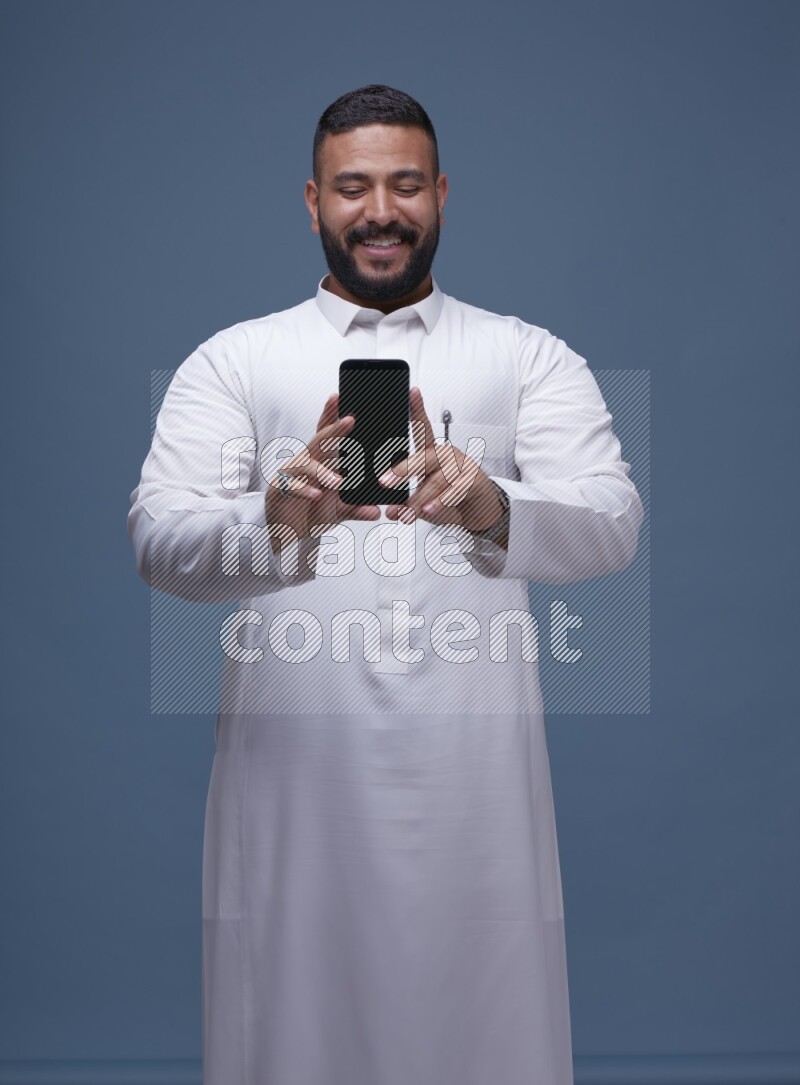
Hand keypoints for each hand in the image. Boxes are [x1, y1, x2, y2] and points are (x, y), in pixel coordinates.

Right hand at [265, 393, 380, 552]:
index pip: (326, 435)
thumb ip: (356, 509)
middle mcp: (305, 462)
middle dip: (333, 429)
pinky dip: (305, 490)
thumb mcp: (338, 511)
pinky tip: (316, 495)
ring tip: (338, 481)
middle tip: (351, 420)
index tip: (340, 397)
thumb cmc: (310, 512)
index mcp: (320, 461)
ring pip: (307, 465)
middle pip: (319, 441)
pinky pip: (292, 486)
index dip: (331, 415)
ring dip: (322, 472)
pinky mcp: (279, 489)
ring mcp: (291, 474)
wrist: (284, 532)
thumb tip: (377, 511)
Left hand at [383, 388, 506, 535]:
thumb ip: (409, 504)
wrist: (481, 511)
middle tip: (384, 482)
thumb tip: (391, 511)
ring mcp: (461, 467)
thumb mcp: (426, 499)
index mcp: (432, 454)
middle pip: (424, 457)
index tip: (412, 392)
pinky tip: (430, 509)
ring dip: (420, 498)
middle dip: (402, 470)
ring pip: (437, 479)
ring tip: (406, 513)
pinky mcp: (474, 481)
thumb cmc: (452, 498)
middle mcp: (446, 456)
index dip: (417, 410)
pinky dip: (441, 501)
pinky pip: (455, 489)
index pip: (422, 429)